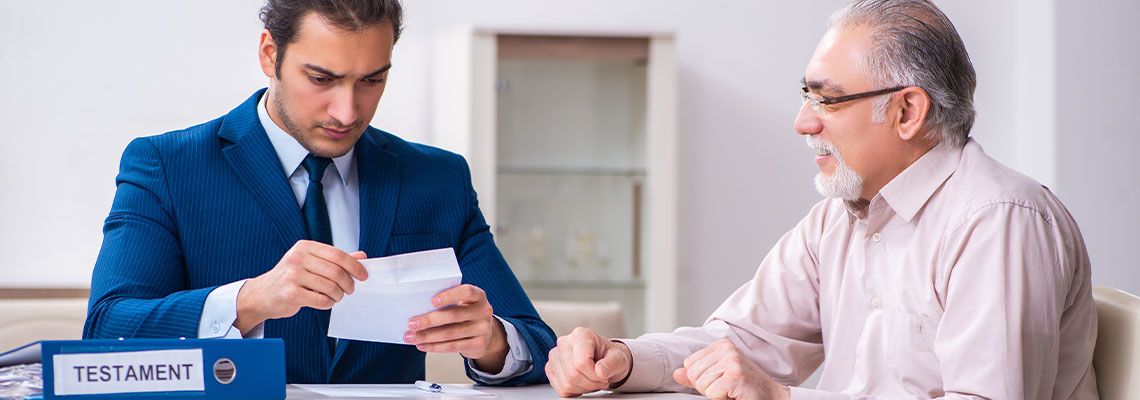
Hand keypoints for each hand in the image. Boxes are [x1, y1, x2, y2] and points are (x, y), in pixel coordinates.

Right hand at [235, 240, 367, 333]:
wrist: (262, 294)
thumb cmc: (290, 278)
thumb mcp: (310, 263)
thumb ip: (335, 260)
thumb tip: (362, 256)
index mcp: (305, 247)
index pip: (338, 255)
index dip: (354, 266)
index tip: (363, 275)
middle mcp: (297, 258)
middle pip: (336, 271)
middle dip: (348, 283)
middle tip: (350, 290)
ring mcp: (292, 275)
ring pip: (330, 287)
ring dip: (338, 295)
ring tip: (336, 296)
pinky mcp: (291, 293)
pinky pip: (321, 300)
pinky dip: (329, 303)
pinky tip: (326, 302)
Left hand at [404, 284, 508, 372]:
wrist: (487, 334)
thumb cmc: (466, 314)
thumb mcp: (464, 303)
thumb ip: (448, 303)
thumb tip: (418, 310)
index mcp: (478, 296)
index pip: (466, 292)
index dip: (449, 296)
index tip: (432, 301)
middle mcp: (483, 311)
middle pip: (454, 315)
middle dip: (429, 320)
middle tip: (411, 324)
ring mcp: (482, 329)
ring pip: (450, 334)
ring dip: (427, 336)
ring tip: (411, 337)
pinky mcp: (478, 344)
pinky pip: (452, 347)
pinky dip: (434, 347)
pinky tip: (422, 345)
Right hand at [545, 327, 632, 396]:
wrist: (603, 360)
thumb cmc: (609, 356)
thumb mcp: (618, 358)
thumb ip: (611, 364)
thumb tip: (599, 371)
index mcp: (581, 335)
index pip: (581, 362)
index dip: (594, 375)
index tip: (603, 375)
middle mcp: (564, 343)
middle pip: (573, 374)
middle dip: (590, 383)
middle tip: (600, 380)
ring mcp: (555, 356)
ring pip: (566, 384)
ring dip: (583, 388)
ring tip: (592, 381)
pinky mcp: (550, 368)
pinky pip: (561, 389)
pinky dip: (574, 391)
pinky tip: (582, 383)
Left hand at [672, 338, 789, 399]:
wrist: (771, 397)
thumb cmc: (745, 388)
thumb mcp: (718, 377)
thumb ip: (697, 375)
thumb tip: (677, 374)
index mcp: (721, 345)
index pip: (689, 364)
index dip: (702, 379)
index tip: (720, 381)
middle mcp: (727, 349)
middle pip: (693, 374)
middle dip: (707, 387)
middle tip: (726, 388)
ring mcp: (732, 360)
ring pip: (701, 384)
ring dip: (715, 394)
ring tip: (731, 390)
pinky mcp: (735, 375)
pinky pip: (711, 393)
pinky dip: (721, 399)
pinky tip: (735, 394)